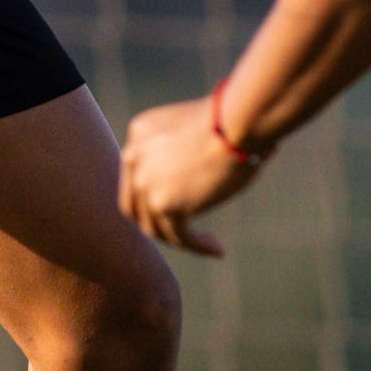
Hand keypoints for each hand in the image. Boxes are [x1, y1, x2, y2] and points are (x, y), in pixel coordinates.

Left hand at [120, 94, 263, 257]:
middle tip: (185, 232)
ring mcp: (145, 182)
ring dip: (180, 238)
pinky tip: (217, 250)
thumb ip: (184, 151)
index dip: (156, 193)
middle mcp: (133, 157)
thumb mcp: (194, 129)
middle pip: (137, 204)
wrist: (236, 121)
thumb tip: (199, 175)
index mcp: (139, 133)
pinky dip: (197, 246)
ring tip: (209, 243)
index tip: (185, 203)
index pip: (138, 174)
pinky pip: (179, 236)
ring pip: (155, 226)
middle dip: (159, 222)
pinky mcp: (163, 203)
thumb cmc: (233, 120)